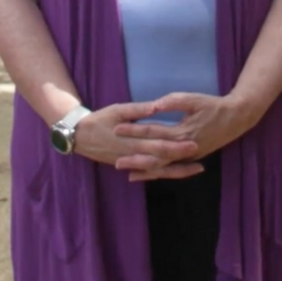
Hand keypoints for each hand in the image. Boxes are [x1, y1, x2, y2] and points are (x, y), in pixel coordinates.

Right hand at [72, 102, 204, 179]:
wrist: (80, 136)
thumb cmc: (100, 120)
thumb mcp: (117, 110)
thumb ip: (137, 110)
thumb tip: (155, 107)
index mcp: (133, 140)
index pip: (159, 145)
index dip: (177, 146)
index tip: (193, 144)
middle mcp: (135, 155)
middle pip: (162, 160)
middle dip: (182, 159)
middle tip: (201, 158)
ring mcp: (133, 162)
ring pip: (158, 170)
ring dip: (177, 170)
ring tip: (196, 169)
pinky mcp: (130, 165)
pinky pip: (150, 172)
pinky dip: (164, 173)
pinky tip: (176, 173)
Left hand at [112, 92, 256, 179]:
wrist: (236, 118)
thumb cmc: (213, 106)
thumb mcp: (193, 99)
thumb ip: (173, 102)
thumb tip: (154, 105)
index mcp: (182, 132)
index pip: (153, 131)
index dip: (134, 130)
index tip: (117, 128)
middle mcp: (184, 148)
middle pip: (155, 155)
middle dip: (135, 158)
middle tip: (116, 162)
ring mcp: (188, 156)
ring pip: (164, 167)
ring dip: (145, 169)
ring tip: (127, 173)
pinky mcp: (191, 158)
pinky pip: (172, 168)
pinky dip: (158, 172)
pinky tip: (146, 174)